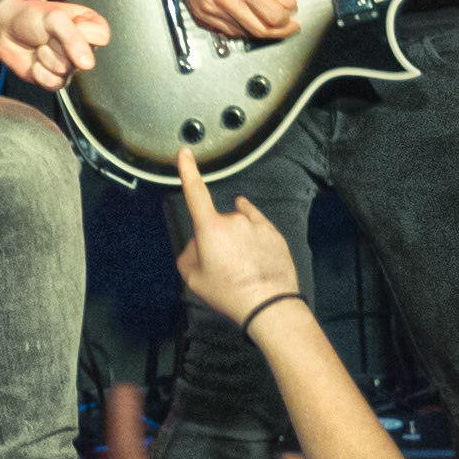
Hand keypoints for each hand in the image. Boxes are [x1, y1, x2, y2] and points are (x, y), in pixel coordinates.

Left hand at [0, 0, 109, 90]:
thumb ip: (74, 38)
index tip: (65, 21)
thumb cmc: (30, 17)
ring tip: (40, 45)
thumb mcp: (54, 18)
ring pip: (65, 71)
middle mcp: (83, 47)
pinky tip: (35, 61)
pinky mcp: (55, 79)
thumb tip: (88, 64)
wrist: (5, 29)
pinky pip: (54, 83)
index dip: (81, 31)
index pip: (102, 36)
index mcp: (89, 25)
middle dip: (57, 45)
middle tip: (47, 35)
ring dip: (46, 57)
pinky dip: (39, 72)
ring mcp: (70, 65)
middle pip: (81, 57)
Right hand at [158, 0, 300, 42]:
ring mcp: (209, 10)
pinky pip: (224, 31)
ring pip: (242, 34)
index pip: (273, 17)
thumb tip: (286, 2)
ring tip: (268, 24)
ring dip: (259, 32)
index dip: (287, 22)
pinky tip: (246, 22)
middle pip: (259, 31)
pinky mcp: (199, 14)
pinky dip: (239, 30)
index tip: (292, 19)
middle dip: (278, 32)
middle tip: (286, 27)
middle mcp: (224, 1)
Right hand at [168, 141, 302, 323]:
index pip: (195, 193)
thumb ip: (188, 255)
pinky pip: (257, 229)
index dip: (188, 171)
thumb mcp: (194, 279)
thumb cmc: (231, 293)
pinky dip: (253, 240)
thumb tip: (196, 245)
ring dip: (236, 240)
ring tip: (241, 268)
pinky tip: (253, 256)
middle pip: (216, 223)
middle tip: (221, 266)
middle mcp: (234, 219)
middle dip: (215, 239)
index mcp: (210, 228)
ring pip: (239, 226)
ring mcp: (256, 224)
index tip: (185, 153)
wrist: (269, 304)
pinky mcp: (273, 233)